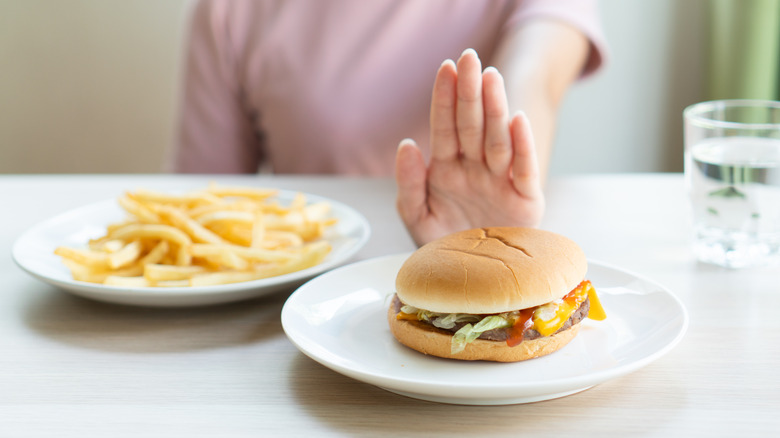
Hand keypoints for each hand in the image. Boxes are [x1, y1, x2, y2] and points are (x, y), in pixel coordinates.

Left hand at [395, 49, 544, 245]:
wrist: (474, 283)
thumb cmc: (444, 248)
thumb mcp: (416, 219)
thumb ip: (409, 184)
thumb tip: (406, 144)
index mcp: (447, 169)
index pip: (445, 127)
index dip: (444, 98)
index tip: (444, 68)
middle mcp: (474, 168)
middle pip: (472, 124)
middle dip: (469, 91)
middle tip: (469, 58)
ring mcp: (500, 181)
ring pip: (497, 139)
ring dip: (495, 109)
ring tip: (490, 79)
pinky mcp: (525, 199)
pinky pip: (523, 168)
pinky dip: (521, 146)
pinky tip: (517, 120)